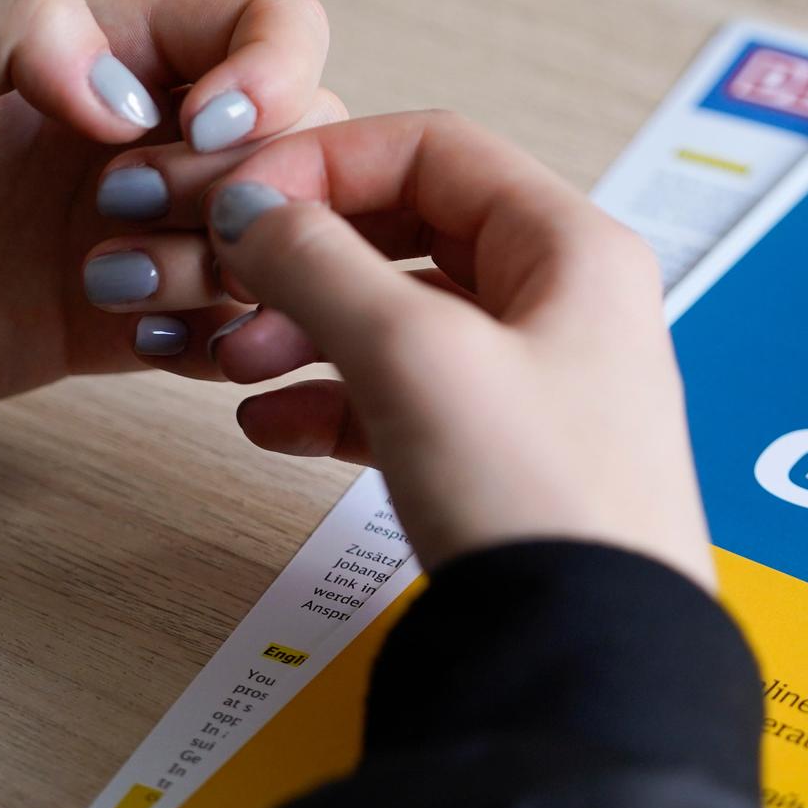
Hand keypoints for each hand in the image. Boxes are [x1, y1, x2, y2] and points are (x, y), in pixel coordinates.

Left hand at [0, 0, 339, 418]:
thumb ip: (22, 28)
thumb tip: (129, 97)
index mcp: (123, 50)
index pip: (270, 25)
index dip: (274, 71)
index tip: (211, 122)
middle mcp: (162, 136)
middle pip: (302, 142)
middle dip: (241, 187)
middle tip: (128, 213)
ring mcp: (164, 230)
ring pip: (281, 242)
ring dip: (220, 271)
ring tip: (109, 286)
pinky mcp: (149, 319)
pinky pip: (236, 329)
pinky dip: (214, 340)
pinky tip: (134, 338)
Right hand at [176, 112, 713, 587]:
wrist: (580, 659)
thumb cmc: (540, 502)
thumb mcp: (414, 356)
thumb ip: (320, 264)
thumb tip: (254, 211)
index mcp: (573, 249)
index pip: (436, 147)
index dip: (327, 160)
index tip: (242, 197)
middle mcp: (564, 304)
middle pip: (411, 230)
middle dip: (308, 254)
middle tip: (228, 278)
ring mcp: (536, 384)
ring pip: (398, 319)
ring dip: (307, 328)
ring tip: (236, 363)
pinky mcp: (503, 459)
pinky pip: (402, 398)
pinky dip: (332, 401)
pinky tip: (272, 426)